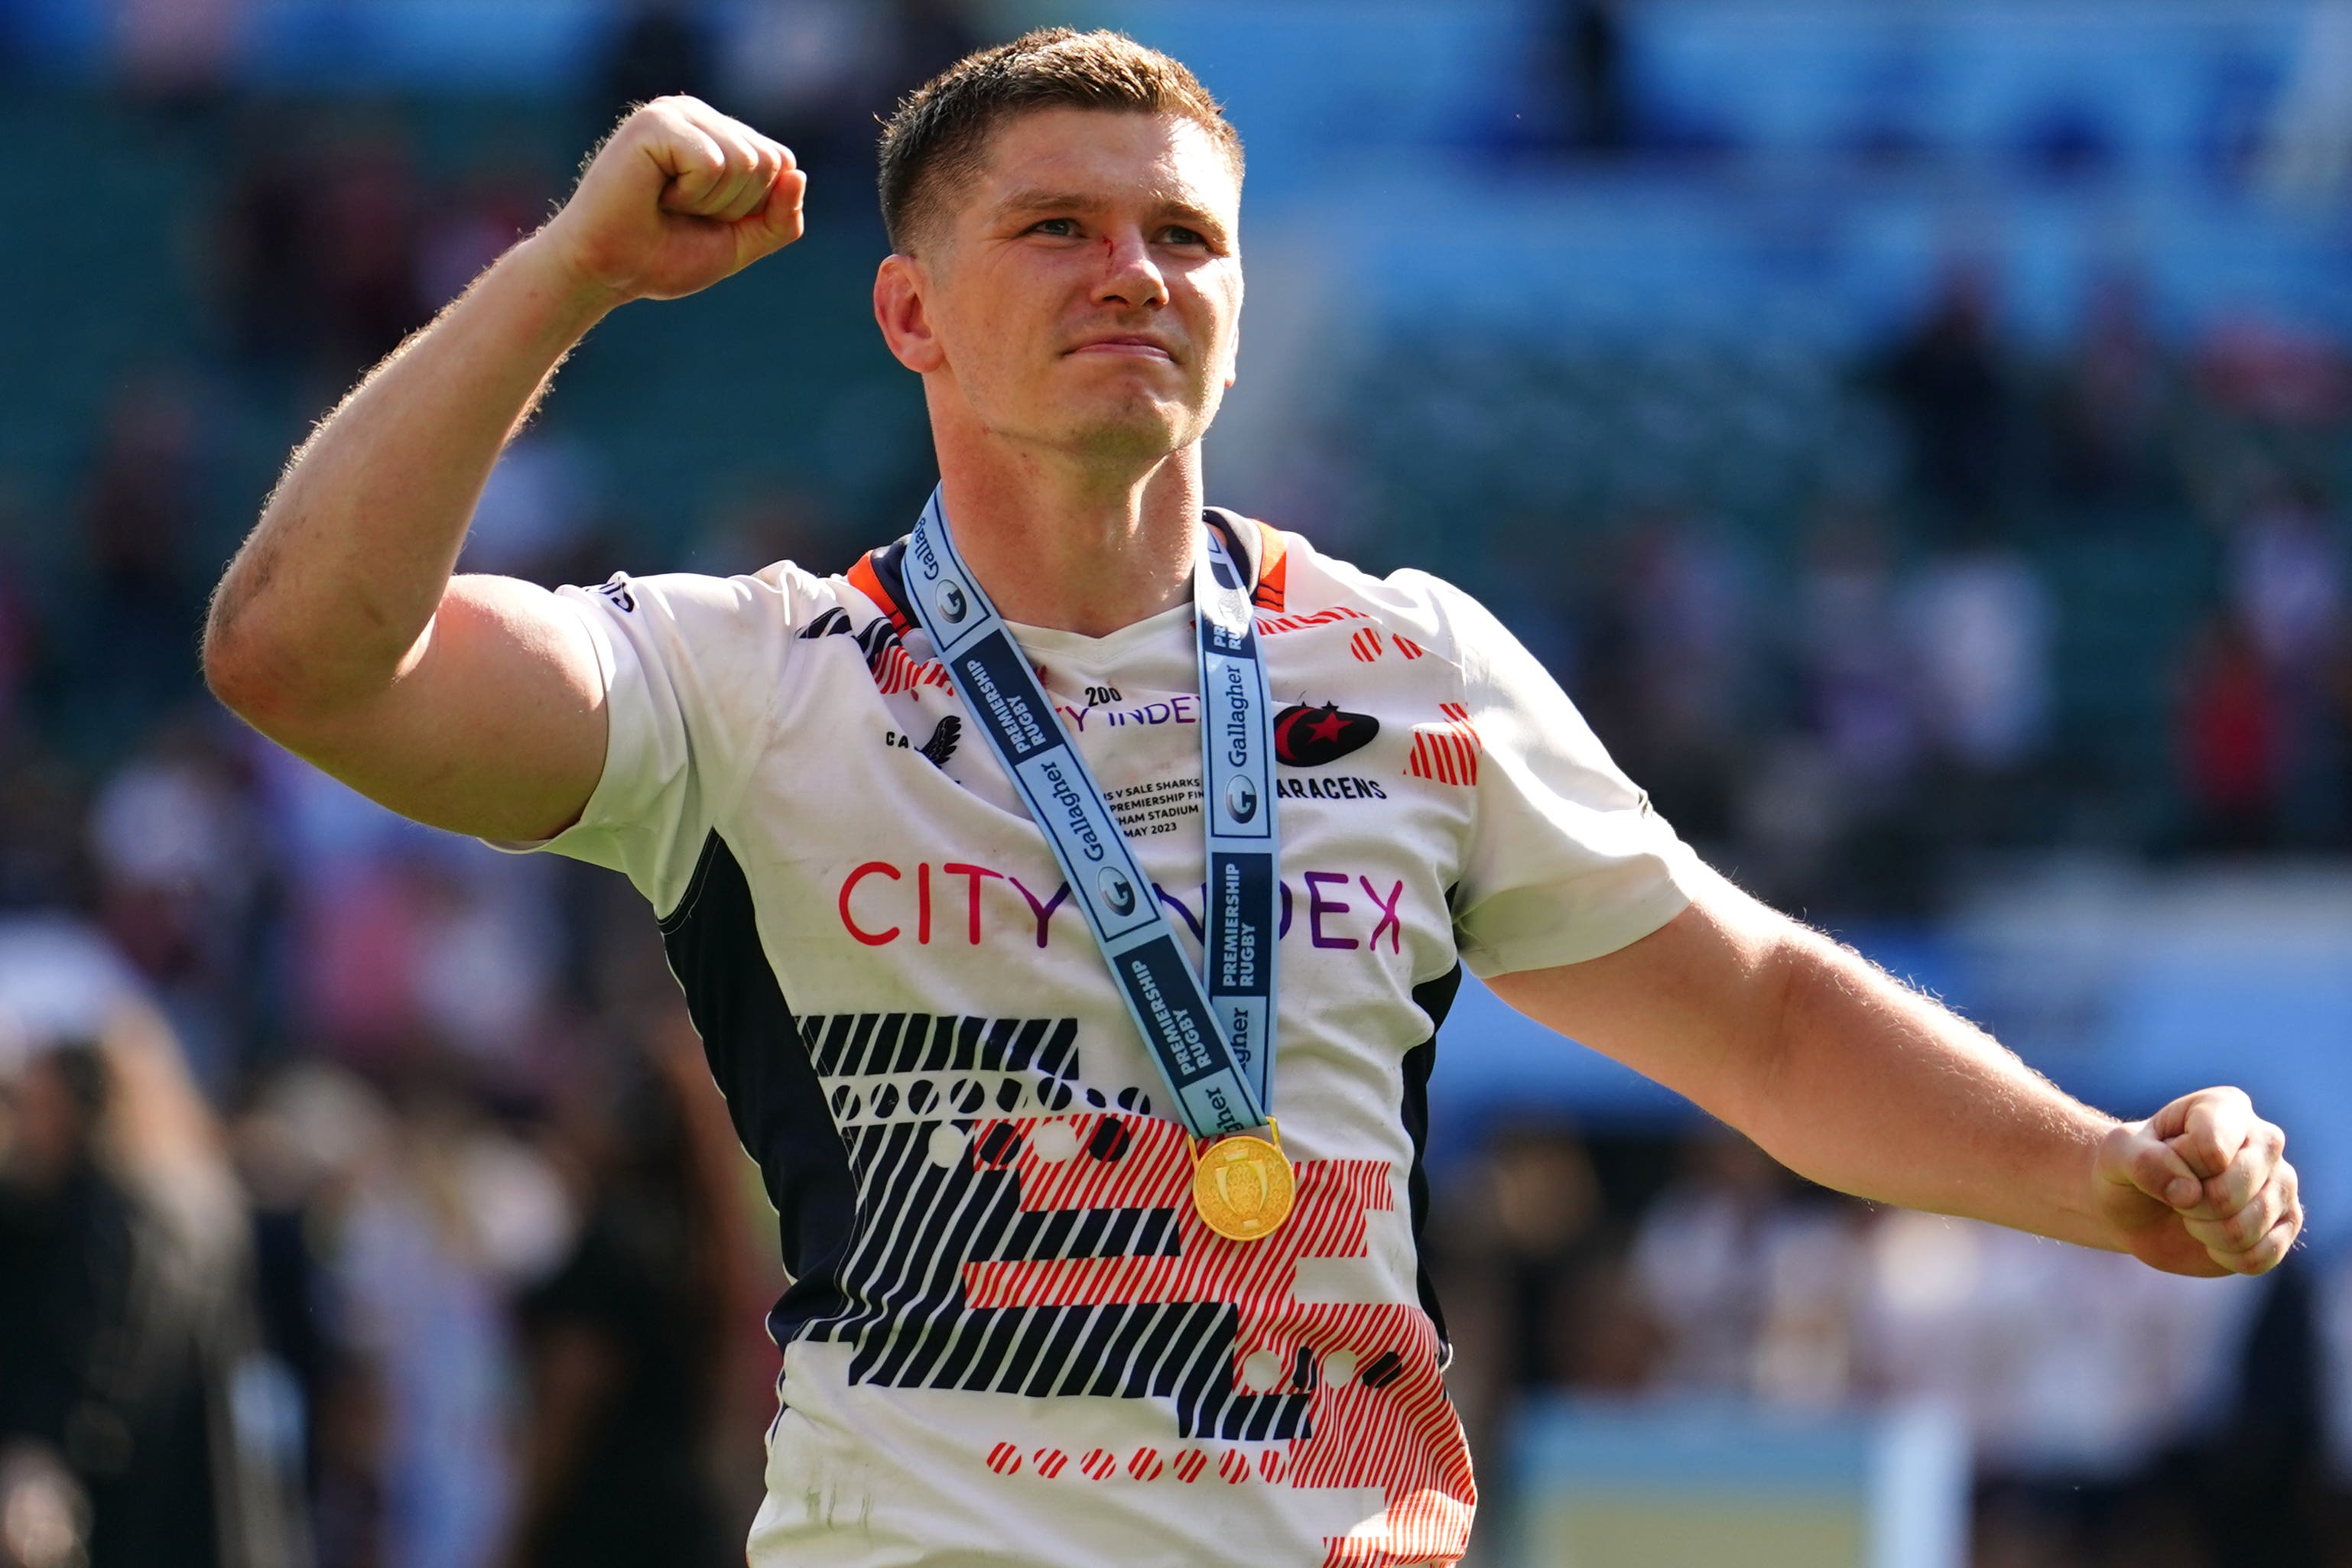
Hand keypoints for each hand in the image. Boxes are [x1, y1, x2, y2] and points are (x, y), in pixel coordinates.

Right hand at [534, 95, 804, 309]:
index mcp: (720, 134)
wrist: (609, 272)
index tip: (706, 219)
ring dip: (710, 203)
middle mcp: (699, 115)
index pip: (781, 163)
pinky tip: (655, 193)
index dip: (753, 208)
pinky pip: (713, 163)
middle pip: (769, 162)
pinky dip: (690, 194)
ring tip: (668, 203)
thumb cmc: (664, 256)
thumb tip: (798, 174)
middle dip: (734, 207)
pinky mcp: (655, 122)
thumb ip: (780, 218)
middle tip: (683, 213)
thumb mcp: (740, 243)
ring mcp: (676, 113)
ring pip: (745, 162)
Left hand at [2094, 1086, 2300, 1276]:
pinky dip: (2224, 1256)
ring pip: (2247, 1228)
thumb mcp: (2116, 1154)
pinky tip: (2212, 1238)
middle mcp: (2266, 1141)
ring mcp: (2283, 1183)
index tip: (2163, 1159)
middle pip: (2232, 1192)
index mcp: (2226, 1108)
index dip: (2177, 1168)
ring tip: (2192, 1214)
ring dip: (2205, 1232)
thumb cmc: (2129, 1168)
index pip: (2211, 1150)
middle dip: (2189, 1205)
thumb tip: (2190, 1194)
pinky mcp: (2287, 1224)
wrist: (2137, 1206)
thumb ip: (2143, 1162)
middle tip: (2176, 1195)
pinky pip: (2261, 1256)